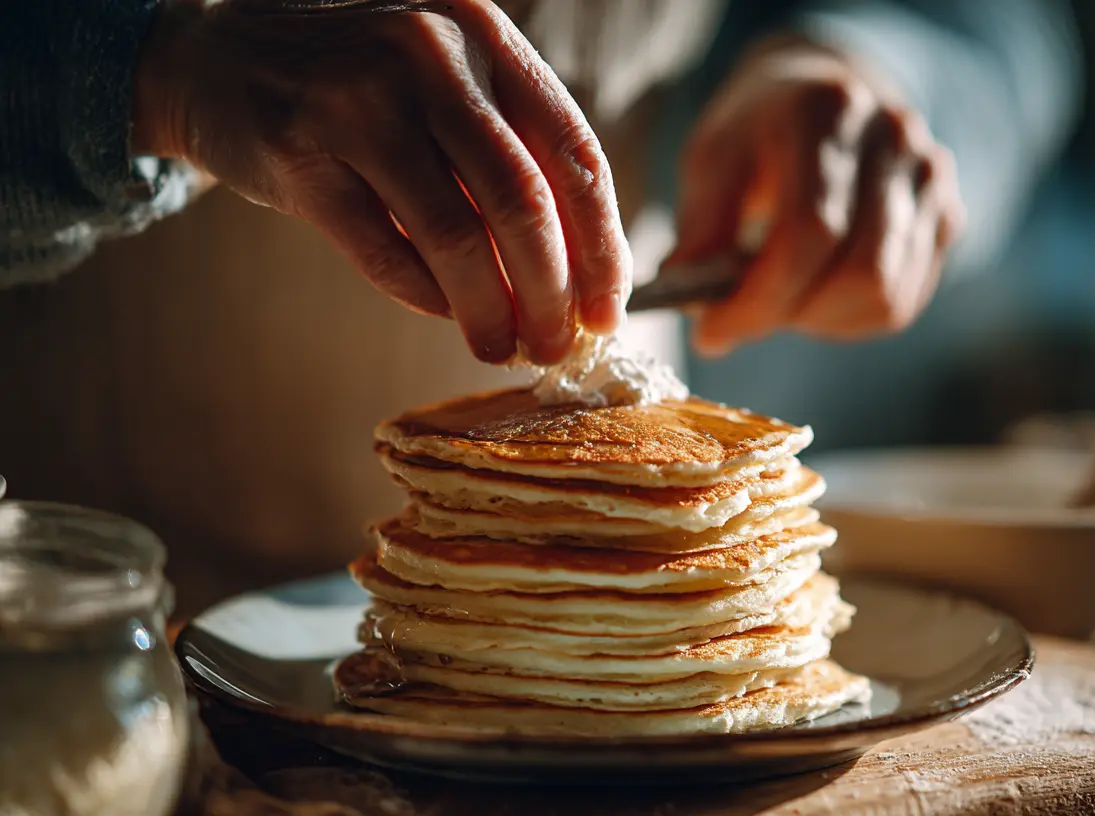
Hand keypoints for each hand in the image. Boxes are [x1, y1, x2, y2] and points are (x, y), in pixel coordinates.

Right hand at [131, 0, 631, 363]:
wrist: (216, 59)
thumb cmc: (360, 89)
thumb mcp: (448, 93)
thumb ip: (510, 165)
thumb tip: (578, 284)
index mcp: (485, 38)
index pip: (575, 153)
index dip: (601, 246)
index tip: (609, 311)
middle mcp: (429, 56)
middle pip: (522, 201)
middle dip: (550, 292)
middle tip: (556, 347)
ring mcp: (357, 99)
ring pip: (454, 235)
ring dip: (488, 310)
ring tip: (500, 347)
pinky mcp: (297, 151)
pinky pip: (383, 253)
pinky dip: (424, 296)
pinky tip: (444, 313)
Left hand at [667, 43, 964, 355]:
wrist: (823, 97)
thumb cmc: (759, 136)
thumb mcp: (712, 161)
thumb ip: (703, 227)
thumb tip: (690, 299)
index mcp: (829, 110)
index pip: (811, 228)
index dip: (762, 297)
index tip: (713, 332)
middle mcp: (895, 137)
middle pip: (861, 269)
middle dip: (790, 315)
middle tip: (741, 320)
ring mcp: (931, 177)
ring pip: (887, 294)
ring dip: (820, 320)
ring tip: (779, 299)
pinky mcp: (948, 215)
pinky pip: (902, 301)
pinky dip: (848, 318)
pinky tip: (814, 294)